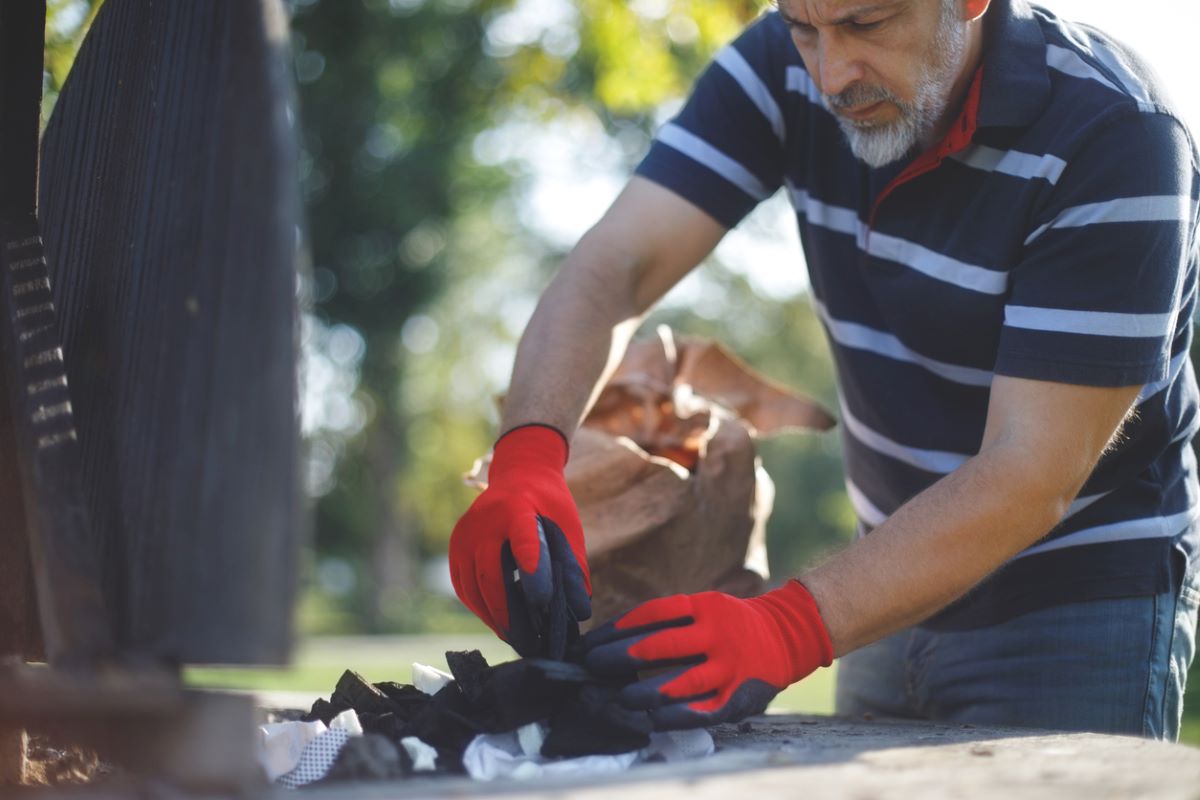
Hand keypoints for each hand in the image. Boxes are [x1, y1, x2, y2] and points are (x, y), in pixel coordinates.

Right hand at [449, 423, 590, 657]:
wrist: (519, 471)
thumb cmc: (549, 503)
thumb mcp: (568, 524)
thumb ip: (573, 564)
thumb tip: (580, 610)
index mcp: (518, 508)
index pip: (524, 541)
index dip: (532, 571)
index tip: (543, 602)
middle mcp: (485, 519)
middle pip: (491, 573)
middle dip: (509, 613)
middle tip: (529, 642)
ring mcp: (465, 532)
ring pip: (473, 585)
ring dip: (493, 616)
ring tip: (515, 638)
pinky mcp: (456, 545)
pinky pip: (463, 584)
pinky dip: (479, 607)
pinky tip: (497, 622)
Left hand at [579, 581, 831, 727]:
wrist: (789, 634)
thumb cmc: (731, 624)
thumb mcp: (706, 608)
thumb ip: (672, 622)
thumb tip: (616, 640)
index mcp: (705, 607)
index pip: (653, 614)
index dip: (618, 628)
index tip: (590, 641)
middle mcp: (717, 634)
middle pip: (662, 645)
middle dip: (621, 656)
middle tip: (591, 666)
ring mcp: (730, 667)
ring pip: (682, 681)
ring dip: (646, 691)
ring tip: (619, 698)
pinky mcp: (740, 696)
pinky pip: (705, 710)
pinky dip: (677, 716)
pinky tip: (652, 720)